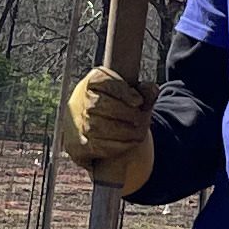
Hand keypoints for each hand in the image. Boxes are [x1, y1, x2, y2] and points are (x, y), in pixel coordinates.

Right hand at [58, 67, 151, 194]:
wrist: (89, 128)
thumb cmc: (114, 108)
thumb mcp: (128, 95)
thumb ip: (143, 91)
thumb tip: (152, 89)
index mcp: (92, 82)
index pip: (105, 81)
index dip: (123, 91)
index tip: (138, 100)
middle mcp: (80, 101)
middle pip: (102, 105)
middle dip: (127, 113)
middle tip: (140, 119)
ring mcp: (76, 125)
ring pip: (99, 127)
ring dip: (125, 131)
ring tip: (137, 132)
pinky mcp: (78, 147)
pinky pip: (99, 146)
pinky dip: (119, 145)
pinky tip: (129, 142)